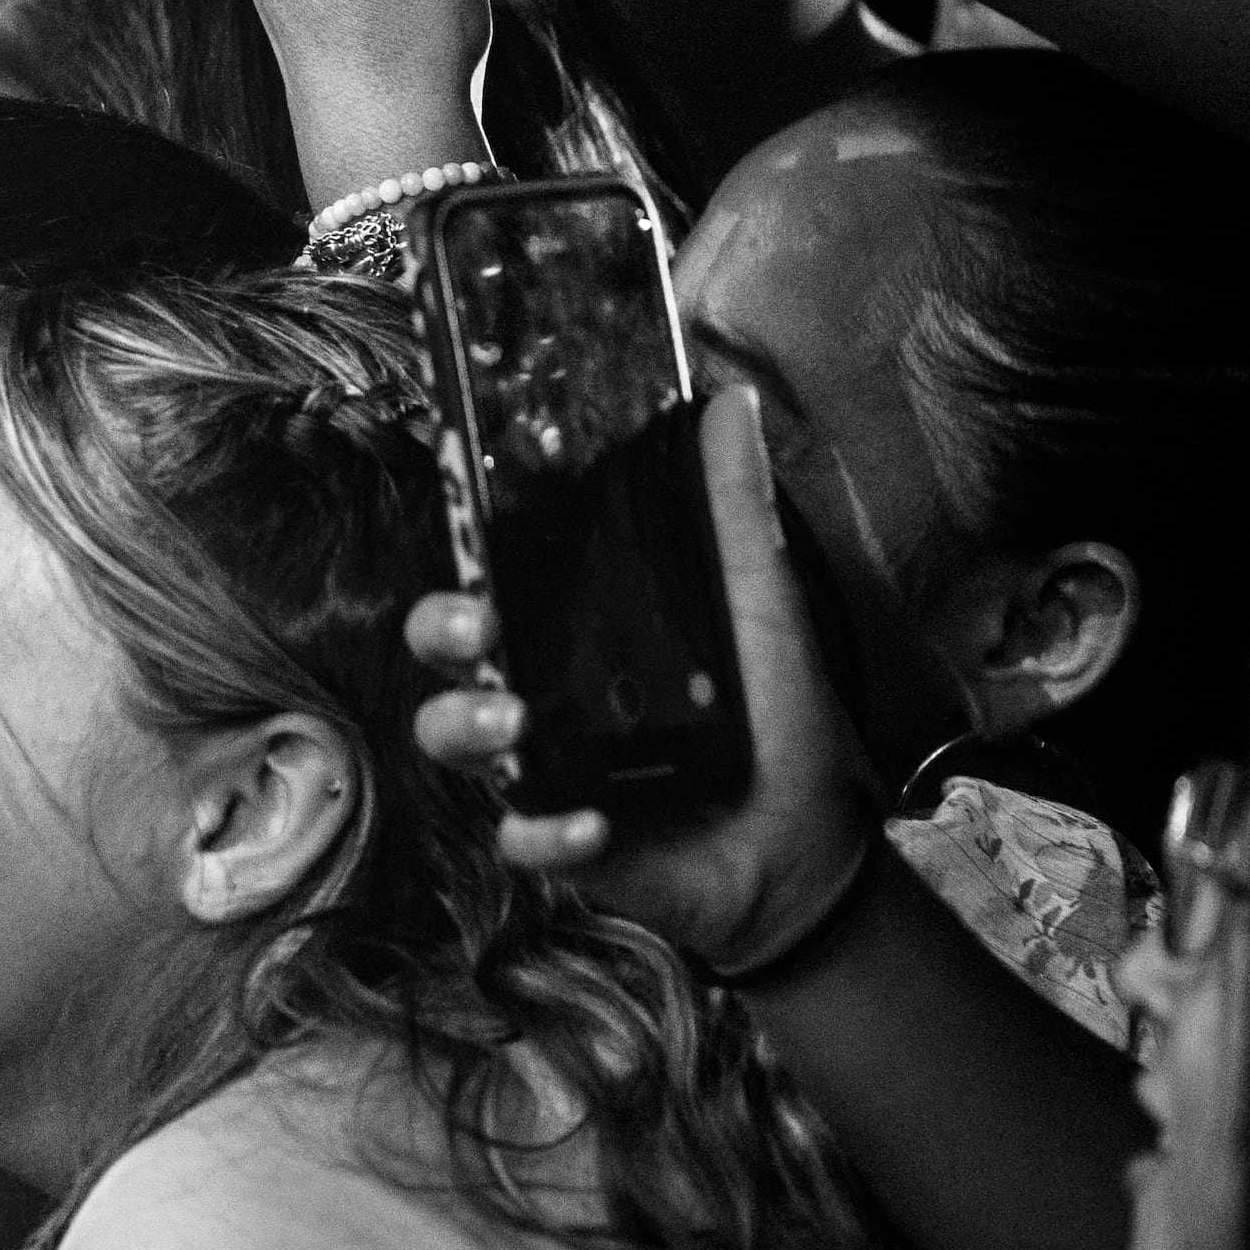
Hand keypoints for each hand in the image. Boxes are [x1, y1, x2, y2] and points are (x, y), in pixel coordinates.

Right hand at [407, 386, 877, 969]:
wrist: (809, 849)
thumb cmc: (776, 722)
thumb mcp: (760, 606)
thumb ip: (734, 511)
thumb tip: (728, 400)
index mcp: (576, 631)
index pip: (493, 580)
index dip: (466, 558)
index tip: (476, 539)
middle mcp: (542, 692)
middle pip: (448, 652)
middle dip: (440, 632)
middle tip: (478, 627)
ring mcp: (543, 767)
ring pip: (454, 738)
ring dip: (466, 724)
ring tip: (515, 726)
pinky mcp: (561, 841)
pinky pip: (520, 835)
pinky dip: (546, 831)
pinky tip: (594, 825)